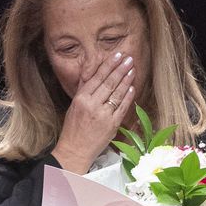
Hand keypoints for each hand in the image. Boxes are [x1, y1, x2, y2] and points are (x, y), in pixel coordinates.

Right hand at [51, 50, 135, 173]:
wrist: (75, 150)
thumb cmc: (73, 128)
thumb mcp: (74, 105)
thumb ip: (84, 88)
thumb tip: (90, 72)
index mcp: (81, 99)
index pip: (97, 77)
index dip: (108, 65)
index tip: (117, 55)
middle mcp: (92, 105)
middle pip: (109, 83)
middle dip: (120, 69)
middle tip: (129, 58)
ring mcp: (103, 115)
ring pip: (117, 93)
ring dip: (126, 80)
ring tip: (132, 69)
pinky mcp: (112, 125)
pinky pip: (122, 108)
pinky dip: (127, 97)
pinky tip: (132, 87)